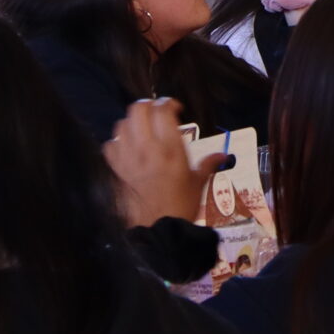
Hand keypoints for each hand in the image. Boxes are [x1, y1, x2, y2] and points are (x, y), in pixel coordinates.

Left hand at [108, 98, 214, 226]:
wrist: (158, 230)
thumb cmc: (182, 205)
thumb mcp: (198, 182)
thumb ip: (208, 164)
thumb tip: (222, 155)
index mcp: (171, 148)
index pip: (163, 110)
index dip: (169, 103)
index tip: (176, 109)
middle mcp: (148, 148)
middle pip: (139, 110)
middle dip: (148, 106)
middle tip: (157, 113)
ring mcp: (129, 159)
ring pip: (122, 124)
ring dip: (133, 122)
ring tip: (142, 129)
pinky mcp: (117, 170)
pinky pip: (110, 146)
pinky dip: (117, 142)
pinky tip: (127, 147)